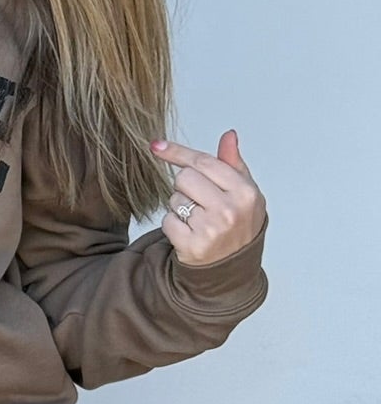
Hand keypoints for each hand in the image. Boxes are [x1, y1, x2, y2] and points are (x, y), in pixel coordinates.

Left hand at [151, 130, 265, 266]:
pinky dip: (172, 226)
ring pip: (174, 199)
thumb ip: (233, 164)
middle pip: (184, 177)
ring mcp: (212, 229)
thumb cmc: (237, 225)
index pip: (204, 162)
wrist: (232, 268)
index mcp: (245, 192)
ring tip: (198, 220)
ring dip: (180, 207)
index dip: (178, 153)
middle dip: (185, 187)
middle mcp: (230, 210)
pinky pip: (167, 221)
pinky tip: (189, 233)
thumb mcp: (243, 193)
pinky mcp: (193, 246)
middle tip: (200, 202)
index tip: (157, 146)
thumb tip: (229, 136)